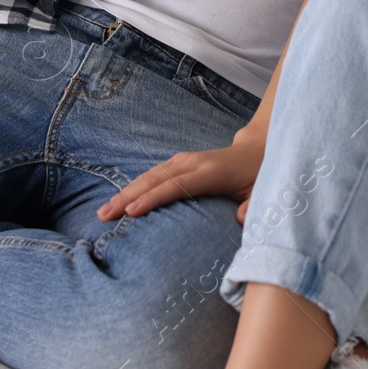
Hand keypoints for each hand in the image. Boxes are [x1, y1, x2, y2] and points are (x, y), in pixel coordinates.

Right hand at [95, 132, 265, 224]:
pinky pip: (153, 174)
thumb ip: (256, 206)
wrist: (257, 149)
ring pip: (149, 175)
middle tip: (104, 215)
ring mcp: (184, 160)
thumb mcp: (264, 191)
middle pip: (154, 179)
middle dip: (127, 196)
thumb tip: (241, 219)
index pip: (176, 186)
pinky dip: (135, 187)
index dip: (152, 198)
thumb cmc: (260, 176)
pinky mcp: (180, 162)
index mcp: (210, 172)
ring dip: (125, 192)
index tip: (131, 212)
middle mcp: (192, 163)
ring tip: (103, 210)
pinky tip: (120, 200)